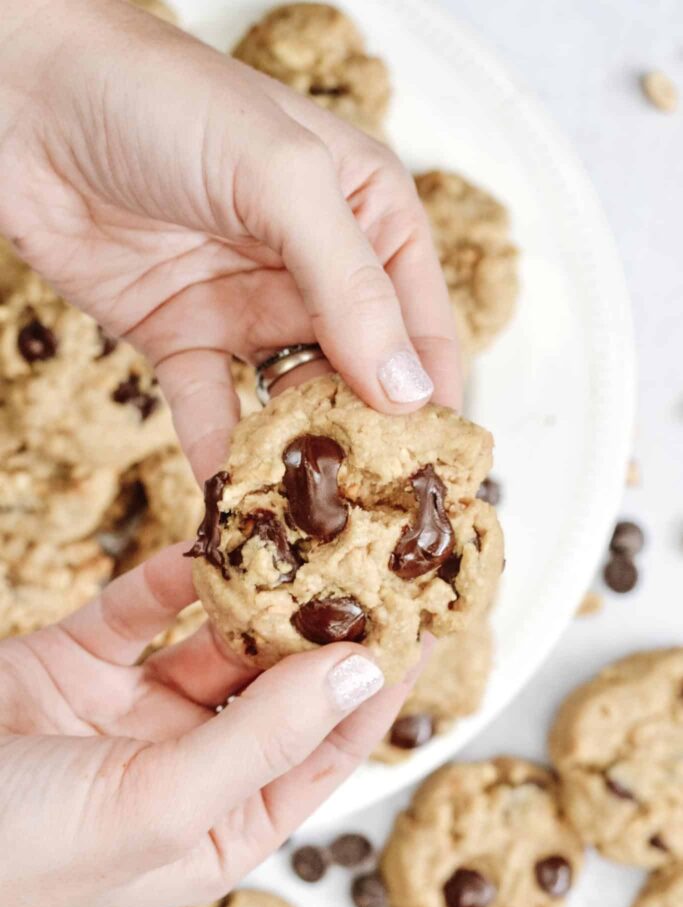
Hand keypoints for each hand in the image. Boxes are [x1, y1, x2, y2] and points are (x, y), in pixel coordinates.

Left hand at [0, 0, 459, 481]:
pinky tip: (232, 495)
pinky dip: (221, 453)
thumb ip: (351, 286)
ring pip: (290, 402)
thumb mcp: (283, 180)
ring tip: (308, 519)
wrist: (29, 98)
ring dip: (299, 456)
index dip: (432, 399)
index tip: (437, 471)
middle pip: (362, 377)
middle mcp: (317, 271)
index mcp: (370, 218)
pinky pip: (211, 409)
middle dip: (367, 442)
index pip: (422, 326)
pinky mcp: (183, 337)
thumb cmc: (166, 102)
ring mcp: (250, 307)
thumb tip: (407, 391)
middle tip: (373, 512)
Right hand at [0, 544, 414, 906]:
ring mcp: (134, 711)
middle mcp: (189, 766)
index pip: (326, 747)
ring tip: (310, 529)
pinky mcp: (82, 662)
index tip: (423, 617)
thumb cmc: (15, 844)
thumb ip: (262, 737)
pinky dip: (176, 573)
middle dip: (324, 623)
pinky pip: (144, 607)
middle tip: (375, 556)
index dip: (378, 684)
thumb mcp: (156, 804)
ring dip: (257, 589)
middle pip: (278, 684)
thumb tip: (357, 671)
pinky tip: (214, 533)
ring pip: (216, 637)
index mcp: (221, 825)